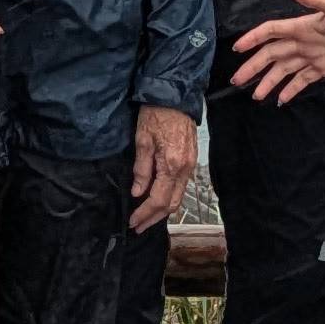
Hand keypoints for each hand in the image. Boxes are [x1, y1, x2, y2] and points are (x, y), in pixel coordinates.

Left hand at [128, 103, 199, 232]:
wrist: (176, 96)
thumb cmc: (156, 114)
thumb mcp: (142, 140)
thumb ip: (141, 169)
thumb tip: (138, 192)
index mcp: (172, 165)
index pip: (158, 200)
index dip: (145, 214)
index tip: (133, 222)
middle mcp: (185, 169)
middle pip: (171, 204)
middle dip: (154, 218)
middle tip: (138, 226)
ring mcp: (191, 166)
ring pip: (178, 197)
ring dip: (162, 210)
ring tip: (146, 217)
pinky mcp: (191, 160)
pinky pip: (181, 186)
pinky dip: (169, 197)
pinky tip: (158, 199)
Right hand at [229, 0, 324, 102]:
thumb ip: (316, 0)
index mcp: (301, 27)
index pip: (271, 32)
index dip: (253, 38)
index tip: (238, 47)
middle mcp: (300, 43)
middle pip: (271, 55)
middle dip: (253, 67)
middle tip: (236, 79)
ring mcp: (309, 57)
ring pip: (283, 71)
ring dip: (268, 82)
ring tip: (255, 95)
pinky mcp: (321, 69)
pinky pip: (301, 81)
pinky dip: (290, 90)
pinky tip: (279, 100)